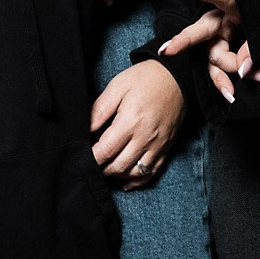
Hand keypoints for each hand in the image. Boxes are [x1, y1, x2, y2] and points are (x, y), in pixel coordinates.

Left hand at [91, 61, 185, 185]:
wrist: (177, 77)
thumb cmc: (145, 79)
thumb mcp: (118, 87)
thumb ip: (100, 110)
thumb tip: (85, 129)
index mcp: (130, 122)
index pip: (105, 151)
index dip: (91, 158)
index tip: (82, 158)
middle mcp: (145, 137)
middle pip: (119, 166)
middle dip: (102, 170)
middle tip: (91, 165)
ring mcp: (158, 145)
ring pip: (135, 173)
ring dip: (118, 176)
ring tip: (107, 170)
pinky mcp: (167, 148)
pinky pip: (152, 172)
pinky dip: (138, 181)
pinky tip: (126, 181)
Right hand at [158, 0, 259, 104]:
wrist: (258, 32)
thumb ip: (252, 49)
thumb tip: (242, 71)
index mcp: (232, 7)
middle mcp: (216, 23)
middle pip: (198, 34)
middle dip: (181, 42)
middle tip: (166, 50)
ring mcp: (213, 40)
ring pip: (212, 59)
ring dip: (225, 76)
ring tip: (237, 90)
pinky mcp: (215, 56)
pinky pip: (216, 72)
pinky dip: (226, 83)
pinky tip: (230, 94)